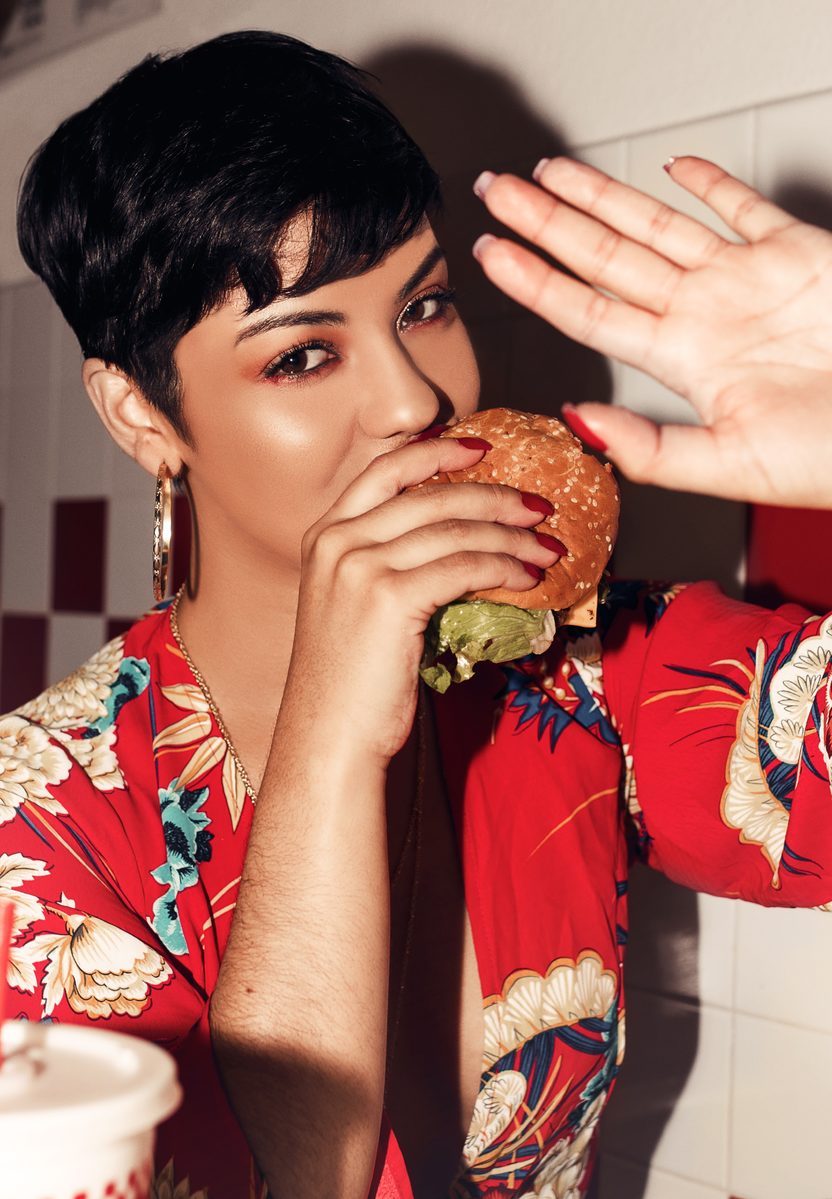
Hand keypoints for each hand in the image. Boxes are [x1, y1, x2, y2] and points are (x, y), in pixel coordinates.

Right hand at [282, 437, 560, 761]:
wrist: (328, 738)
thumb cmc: (349, 683)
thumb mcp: (354, 606)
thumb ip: (389, 565)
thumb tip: (457, 546)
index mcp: (323, 534)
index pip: (385, 470)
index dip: (437, 452)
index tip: (480, 448)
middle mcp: (336, 541)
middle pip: (430, 494)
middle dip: (493, 495)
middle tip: (537, 505)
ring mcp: (359, 566)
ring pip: (455, 530)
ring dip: (511, 537)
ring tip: (547, 549)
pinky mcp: (388, 598)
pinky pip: (464, 567)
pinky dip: (504, 569)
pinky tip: (527, 580)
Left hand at [473, 156, 831, 506]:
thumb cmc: (829, 456)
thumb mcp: (731, 464)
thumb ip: (653, 449)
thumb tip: (578, 420)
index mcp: (682, 361)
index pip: (588, 312)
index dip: (536, 281)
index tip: (490, 254)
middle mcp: (702, 315)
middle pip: (605, 259)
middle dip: (547, 223)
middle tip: (497, 192)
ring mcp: (744, 281)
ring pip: (657, 226)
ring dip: (602, 197)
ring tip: (548, 173)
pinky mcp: (796, 252)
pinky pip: (743, 207)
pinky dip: (710, 184)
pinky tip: (671, 169)